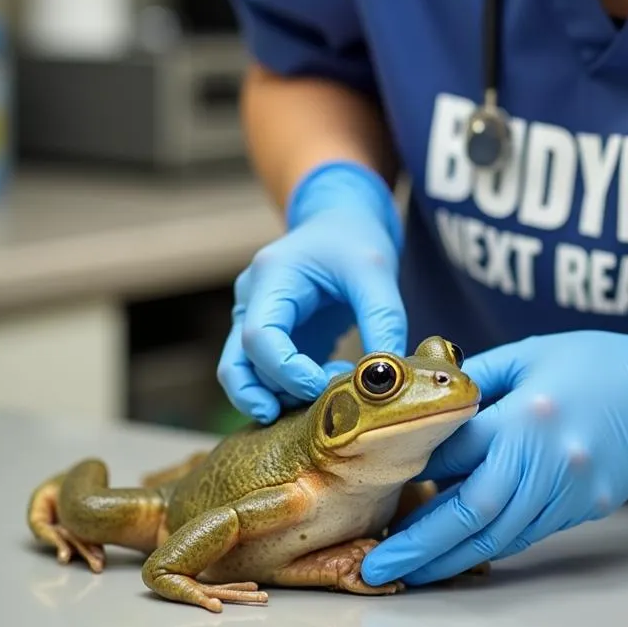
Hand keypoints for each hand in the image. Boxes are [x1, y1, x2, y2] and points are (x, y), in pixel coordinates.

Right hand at [217, 160, 406, 422]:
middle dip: (277, 393)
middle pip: (239, 364)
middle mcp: (251, 299)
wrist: (342, 221)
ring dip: (278, 397)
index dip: (287, 371)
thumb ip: (383, 318)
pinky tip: (327, 389)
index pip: (258, 337)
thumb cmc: (354, 239)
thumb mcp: (376, 270)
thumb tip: (388, 374)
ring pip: (242, 375)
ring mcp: (253, 319)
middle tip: (326, 405)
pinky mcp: (269, 337)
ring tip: (329, 396)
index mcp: (271, 276)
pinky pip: (262, 375)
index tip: (326, 386)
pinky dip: (287, 391)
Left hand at [360, 320, 627, 586]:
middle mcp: (546, 458)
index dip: (412, 467)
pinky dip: (490, 545)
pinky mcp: (584, 508)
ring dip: (450, 558)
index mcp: (527, 413)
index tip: (376, 482)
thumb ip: (478, 376)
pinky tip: (461, 553)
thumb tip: (428, 395)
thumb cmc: (597, 361)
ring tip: (408, 571)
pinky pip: (527, 533)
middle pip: (472, 511)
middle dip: (420, 543)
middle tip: (377, 564)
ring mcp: (569, 490)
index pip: (455, 449)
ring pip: (499, 535)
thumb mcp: (531, 351)